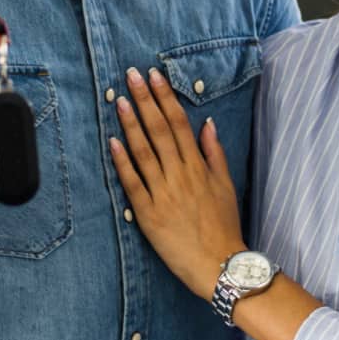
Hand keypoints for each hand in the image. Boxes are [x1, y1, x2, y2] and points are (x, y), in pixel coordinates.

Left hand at [108, 67, 245, 299]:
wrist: (218, 264)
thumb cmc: (223, 225)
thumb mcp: (226, 185)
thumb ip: (215, 153)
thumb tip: (207, 123)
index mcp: (198, 167)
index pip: (179, 123)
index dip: (165, 97)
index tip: (154, 76)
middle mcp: (180, 175)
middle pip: (159, 130)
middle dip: (145, 99)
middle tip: (131, 75)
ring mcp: (163, 193)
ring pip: (144, 151)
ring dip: (130, 123)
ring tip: (118, 100)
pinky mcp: (148, 213)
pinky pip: (132, 182)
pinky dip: (122, 161)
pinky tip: (112, 141)